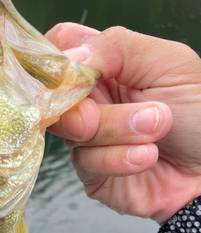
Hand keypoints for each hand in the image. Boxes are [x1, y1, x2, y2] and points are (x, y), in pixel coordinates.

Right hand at [46, 24, 200, 223]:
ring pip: (72, 132)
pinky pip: (85, 163)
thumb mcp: (168, 63)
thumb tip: (70, 57)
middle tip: (136, 112)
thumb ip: (118, 47)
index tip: (79, 74)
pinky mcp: (91, 172)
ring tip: (156, 132)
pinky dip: (118, 159)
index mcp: (105, 67)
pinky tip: (146, 157)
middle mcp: (91, 101)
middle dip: (93, 107)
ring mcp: (87, 139)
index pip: (59, 52)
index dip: (59, 62)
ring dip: (118, 132)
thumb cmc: (197, 114)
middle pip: (59, 97)